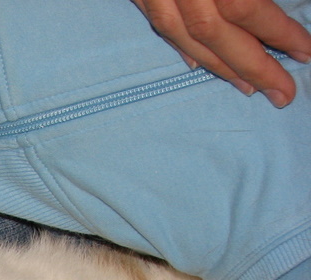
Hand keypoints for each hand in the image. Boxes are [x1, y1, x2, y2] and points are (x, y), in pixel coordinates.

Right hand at [132, 0, 310, 106]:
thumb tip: (266, 13)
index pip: (248, 9)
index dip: (280, 32)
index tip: (305, 52)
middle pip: (216, 34)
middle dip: (253, 66)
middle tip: (282, 92)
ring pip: (185, 36)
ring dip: (219, 66)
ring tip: (248, 88)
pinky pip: (160, 25)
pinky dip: (182, 48)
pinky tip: (199, 65)